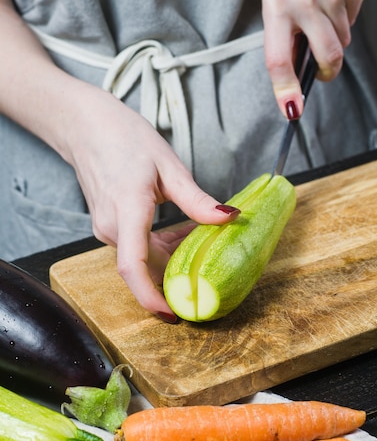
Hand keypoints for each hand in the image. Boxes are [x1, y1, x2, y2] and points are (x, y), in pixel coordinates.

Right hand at [59, 86, 239, 320]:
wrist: (84, 125)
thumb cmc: (125, 138)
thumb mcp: (168, 166)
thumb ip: (196, 200)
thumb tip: (229, 218)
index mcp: (127, 210)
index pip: (133, 267)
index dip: (151, 297)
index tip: (173, 314)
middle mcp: (112, 227)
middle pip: (146, 268)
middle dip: (178, 273)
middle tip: (210, 268)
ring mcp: (106, 229)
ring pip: (143, 259)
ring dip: (172, 257)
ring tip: (198, 239)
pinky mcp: (108, 227)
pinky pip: (136, 248)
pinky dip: (160, 247)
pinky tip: (179, 231)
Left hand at [262, 0, 366, 118]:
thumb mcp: (273, 2)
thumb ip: (283, 39)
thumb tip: (294, 76)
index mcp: (276, 7)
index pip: (278, 60)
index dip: (286, 90)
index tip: (292, 110)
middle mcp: (304, 0)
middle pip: (326, 57)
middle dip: (327, 71)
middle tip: (321, 70)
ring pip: (342, 42)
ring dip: (333, 39)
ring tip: (321, 14)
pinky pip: (352, 22)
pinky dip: (344, 19)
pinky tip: (333, 0)